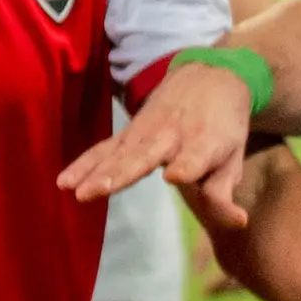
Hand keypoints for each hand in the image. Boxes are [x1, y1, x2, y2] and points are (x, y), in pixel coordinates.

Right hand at [63, 58, 255, 226]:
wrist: (207, 78)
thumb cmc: (223, 126)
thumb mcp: (233, 158)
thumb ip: (224, 192)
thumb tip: (237, 222)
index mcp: (204, 142)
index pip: (194, 158)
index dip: (186, 167)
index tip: (175, 176)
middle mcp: (170, 135)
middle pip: (143, 156)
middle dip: (122, 173)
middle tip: (98, 191)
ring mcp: (143, 132)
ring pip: (117, 154)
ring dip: (94, 173)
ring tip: (76, 191)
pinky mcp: (127, 133)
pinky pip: (103, 150)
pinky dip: (83, 164)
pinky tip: (63, 181)